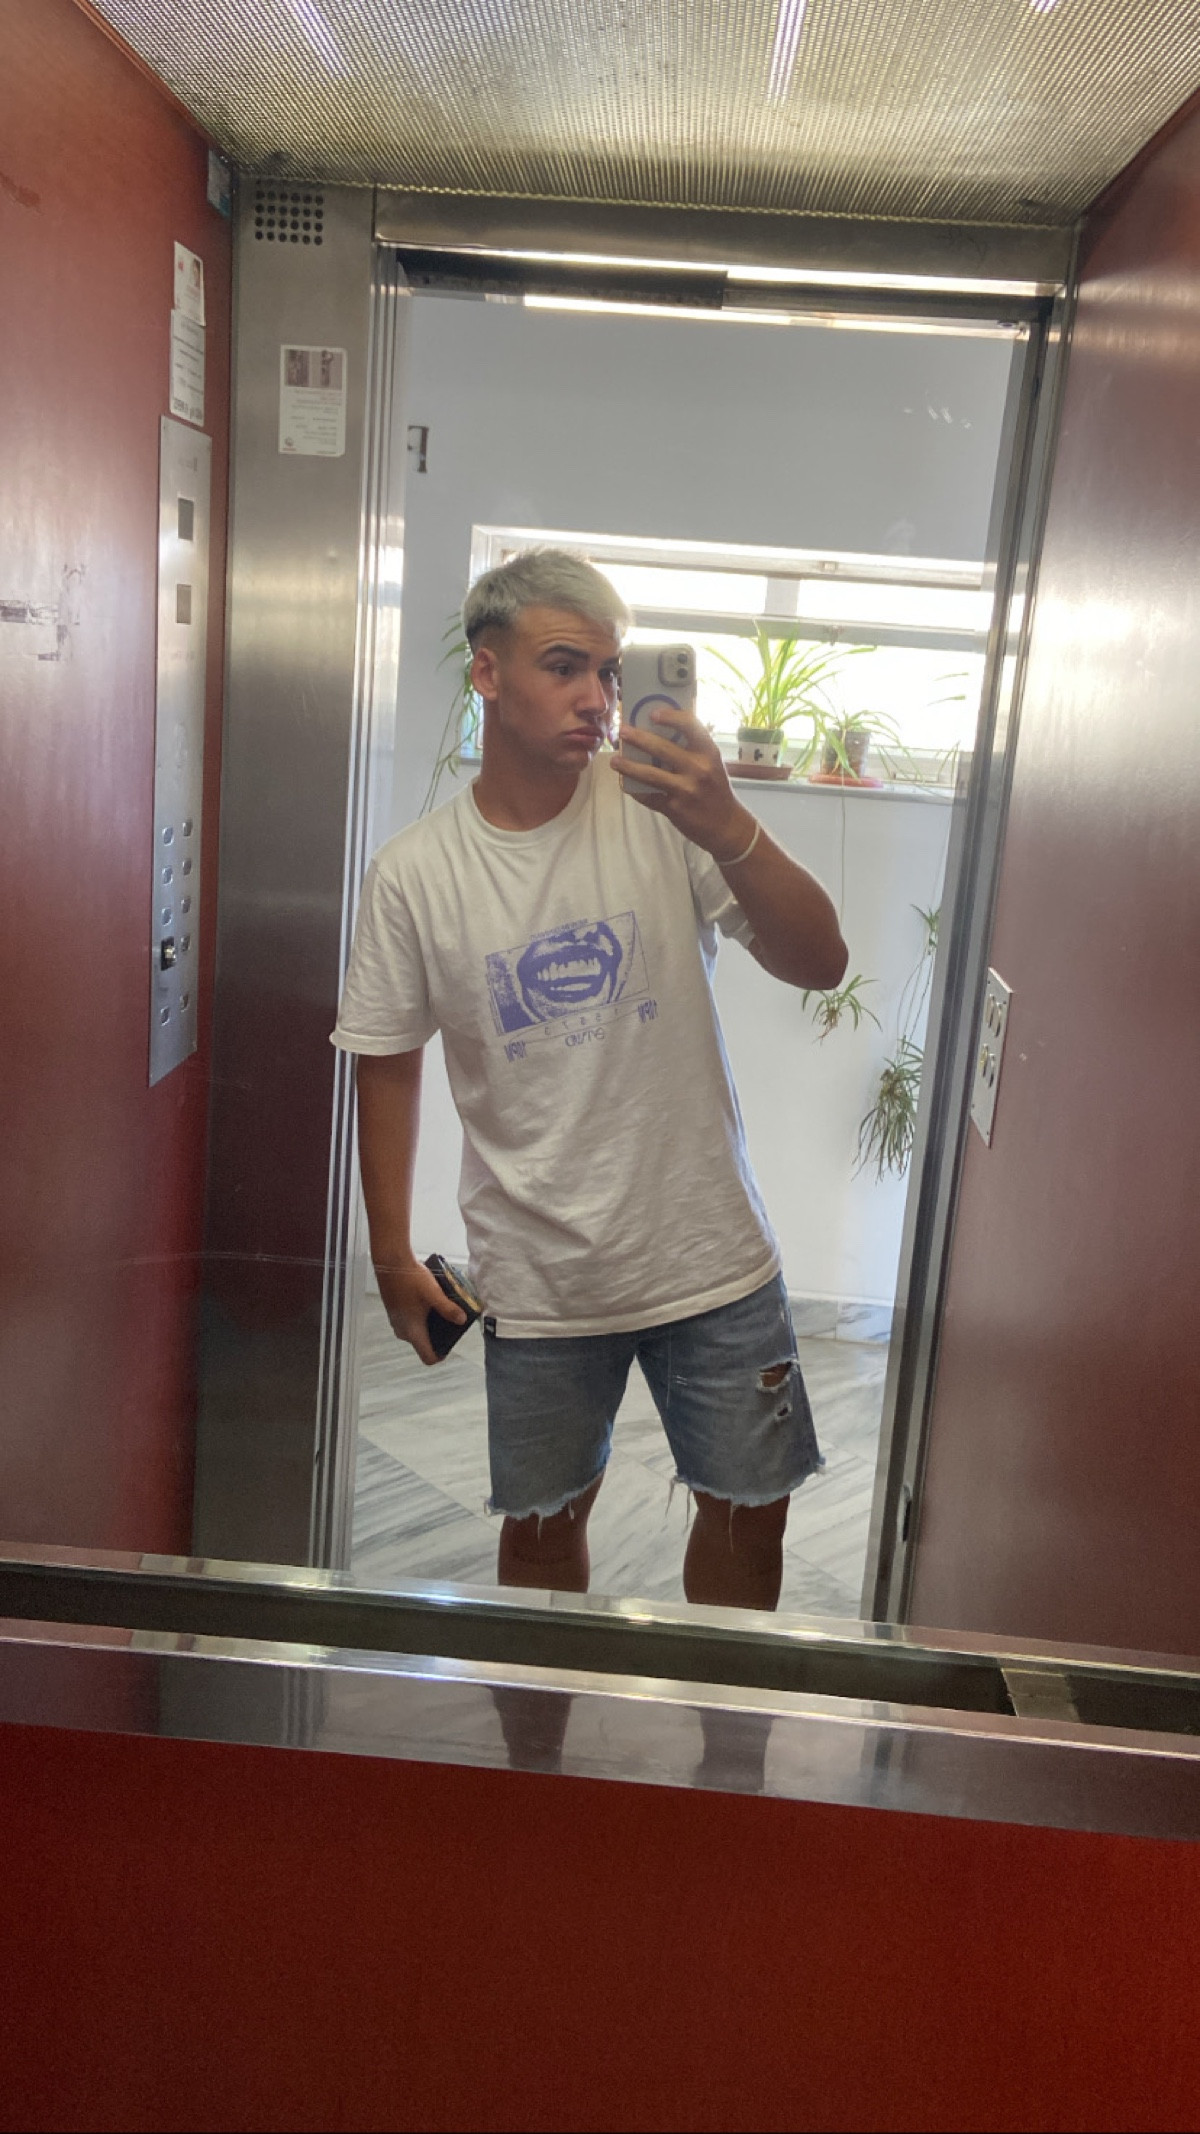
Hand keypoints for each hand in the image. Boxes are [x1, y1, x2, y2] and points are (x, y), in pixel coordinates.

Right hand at [375, 1253, 465, 1365]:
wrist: (391, 1263)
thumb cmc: (409, 1278)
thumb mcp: (434, 1293)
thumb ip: (448, 1309)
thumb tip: (462, 1320)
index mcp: (412, 1330)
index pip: (427, 1357)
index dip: (441, 1354)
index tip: (451, 1343)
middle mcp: (402, 1330)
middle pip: (424, 1345)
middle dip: (438, 1337)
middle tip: (449, 1321)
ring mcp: (397, 1322)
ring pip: (417, 1333)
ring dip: (429, 1326)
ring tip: (440, 1310)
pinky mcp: (395, 1314)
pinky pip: (411, 1324)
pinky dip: (421, 1319)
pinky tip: (428, 1304)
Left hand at [610, 707, 756, 861]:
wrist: (726, 826)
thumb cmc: (716, 789)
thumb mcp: (713, 764)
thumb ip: (693, 749)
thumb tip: (661, 730)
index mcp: (709, 753)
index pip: (690, 725)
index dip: (670, 716)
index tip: (653, 714)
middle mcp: (699, 769)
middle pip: (662, 748)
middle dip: (638, 738)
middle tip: (622, 731)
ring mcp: (686, 790)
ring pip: (649, 774)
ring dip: (628, 766)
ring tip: (614, 760)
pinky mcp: (675, 809)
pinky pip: (648, 796)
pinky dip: (635, 790)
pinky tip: (626, 784)